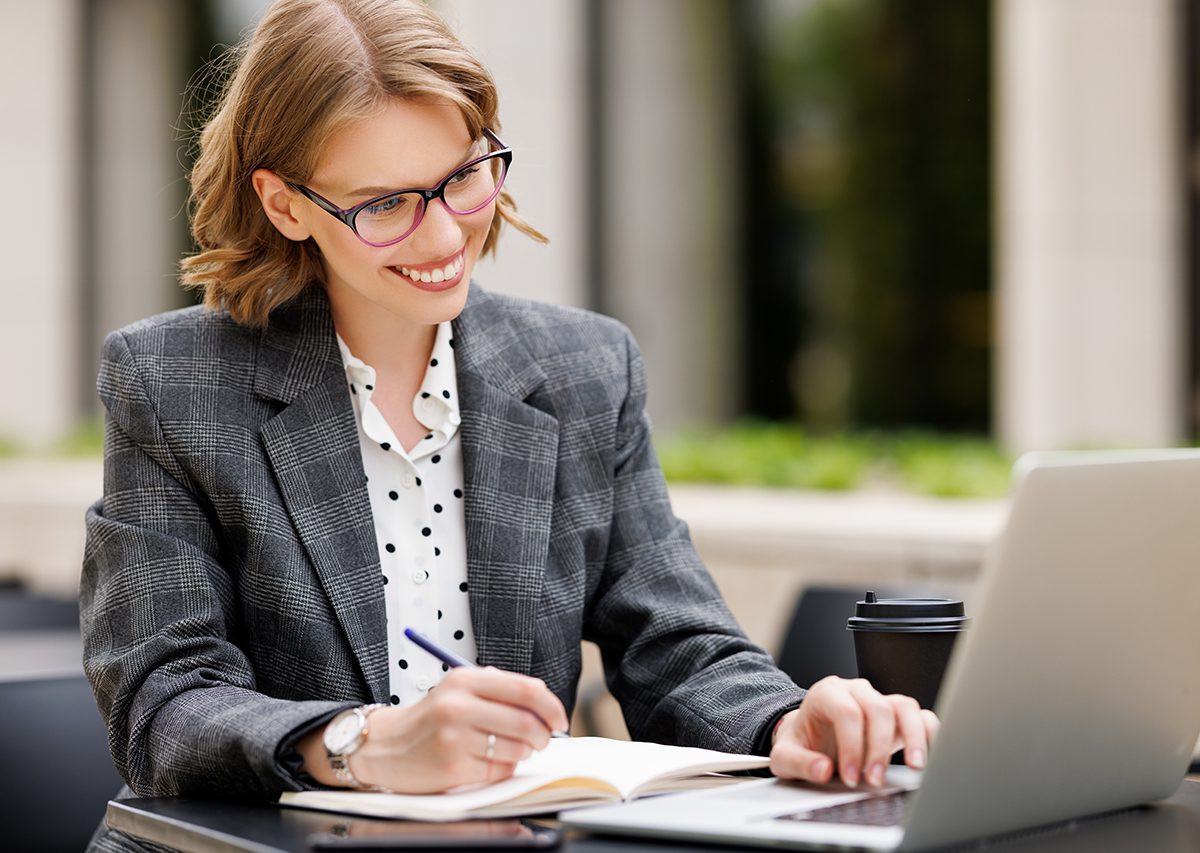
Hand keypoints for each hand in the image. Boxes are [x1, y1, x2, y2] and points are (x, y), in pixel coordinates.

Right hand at [299, 667, 568, 792]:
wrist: (386, 747)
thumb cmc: (431, 718)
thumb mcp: (459, 690)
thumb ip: (500, 691)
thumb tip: (545, 704)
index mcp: (464, 680)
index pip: (525, 689)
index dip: (551, 706)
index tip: (560, 718)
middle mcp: (458, 706)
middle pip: (526, 722)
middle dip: (543, 735)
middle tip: (543, 739)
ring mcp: (454, 738)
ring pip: (516, 749)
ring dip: (524, 752)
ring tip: (511, 749)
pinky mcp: (452, 767)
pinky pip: (499, 770)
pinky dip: (503, 768)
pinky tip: (487, 761)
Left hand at [769, 676, 938, 788]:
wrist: (808, 737)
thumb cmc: (800, 743)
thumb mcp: (784, 756)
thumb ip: (799, 763)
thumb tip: (823, 770)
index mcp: (826, 693)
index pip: (847, 712)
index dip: (852, 746)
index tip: (852, 777)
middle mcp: (855, 691)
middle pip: (878, 709)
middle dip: (879, 749)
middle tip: (874, 781)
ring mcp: (878, 700)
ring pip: (905, 706)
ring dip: (913, 738)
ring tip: (915, 768)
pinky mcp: (896, 716)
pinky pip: (921, 716)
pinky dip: (929, 734)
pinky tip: (928, 759)